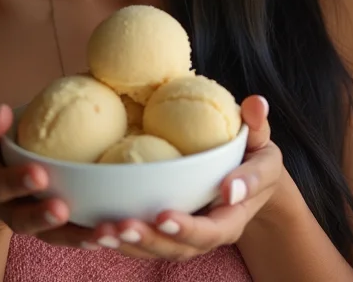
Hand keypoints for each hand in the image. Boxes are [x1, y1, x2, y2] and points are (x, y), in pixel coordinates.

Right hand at [0, 104, 94, 248]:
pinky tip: (108, 233)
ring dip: (73, 235)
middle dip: (41, 216)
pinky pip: (66, 237)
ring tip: (98, 231)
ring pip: (48, 237)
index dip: (16, 182)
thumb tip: (2, 111)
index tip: (39, 174)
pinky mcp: (49, 230)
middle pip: (21, 220)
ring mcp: (28, 222)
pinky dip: (86, 238)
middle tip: (61, 209)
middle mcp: (7, 209)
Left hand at [88, 95, 284, 260]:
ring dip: (128, 243)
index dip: (189, 227)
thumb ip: (257, 126)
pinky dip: (118, 239)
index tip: (165, 215)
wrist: (248, 180)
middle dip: (150, 239)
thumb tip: (255, 104)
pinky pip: (141, 241)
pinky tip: (91, 231)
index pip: (214, 229)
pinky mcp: (164, 229)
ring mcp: (185, 235)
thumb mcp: (261, 143)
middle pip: (179, 247)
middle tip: (123, 225)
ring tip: (100, 231)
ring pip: (156, 249)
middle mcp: (208, 231)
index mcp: (233, 215)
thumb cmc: (253, 157)